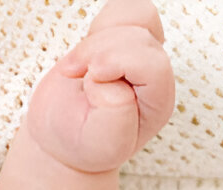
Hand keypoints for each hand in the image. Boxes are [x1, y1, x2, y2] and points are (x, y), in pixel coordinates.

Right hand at [26, 0, 173, 172]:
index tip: (90, 79)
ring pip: (135, 14)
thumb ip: (115, 110)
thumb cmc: (85, 144)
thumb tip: (113, 77)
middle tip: (75, 75)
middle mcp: (155, 76)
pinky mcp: (121, 41)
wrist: (65, 139)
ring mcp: (140, 56)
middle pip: (139, 37)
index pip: (153, 64)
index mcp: (158, 101)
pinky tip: (87, 51)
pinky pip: (123, 9)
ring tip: (80, 64)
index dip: (117, 62)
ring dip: (100, 34)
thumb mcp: (101, 142)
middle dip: (99, 50)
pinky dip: (101, 22)